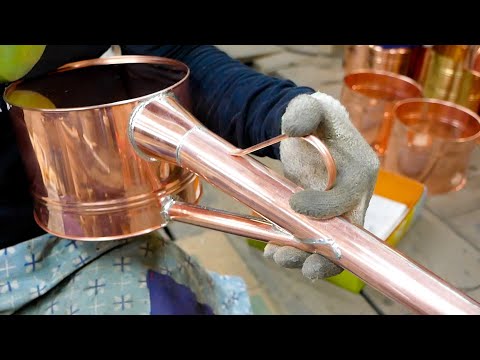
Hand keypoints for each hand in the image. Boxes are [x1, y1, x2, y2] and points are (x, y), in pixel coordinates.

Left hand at [264, 92, 379, 279]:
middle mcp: (357, 195)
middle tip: (286, 257)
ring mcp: (343, 210)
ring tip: (275, 255)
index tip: (293, 202)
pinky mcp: (327, 218)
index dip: (324, 207)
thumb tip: (294, 127)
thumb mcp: (308, 109)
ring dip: (303, 255)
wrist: (310, 132)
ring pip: (332, 244)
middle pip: (346, 233)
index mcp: (360, 170)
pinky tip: (274, 249)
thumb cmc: (312, 120)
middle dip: (320, 252)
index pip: (349, 198)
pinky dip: (298, 249)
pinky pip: (319, 240)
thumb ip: (303, 112)